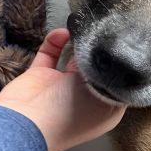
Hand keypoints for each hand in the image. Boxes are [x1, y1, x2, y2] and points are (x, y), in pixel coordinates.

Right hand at [0, 29, 125, 150]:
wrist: (25, 123)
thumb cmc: (71, 112)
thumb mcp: (101, 95)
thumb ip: (110, 74)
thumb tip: (114, 57)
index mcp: (105, 110)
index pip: (119, 83)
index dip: (121, 66)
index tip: (125, 45)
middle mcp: (86, 98)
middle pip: (97, 69)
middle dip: (101, 51)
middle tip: (106, 29)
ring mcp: (62, 86)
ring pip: (75, 59)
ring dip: (80, 43)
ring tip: (87, 27)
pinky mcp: (42, 75)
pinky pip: (51, 53)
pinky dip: (56, 41)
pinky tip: (64, 31)